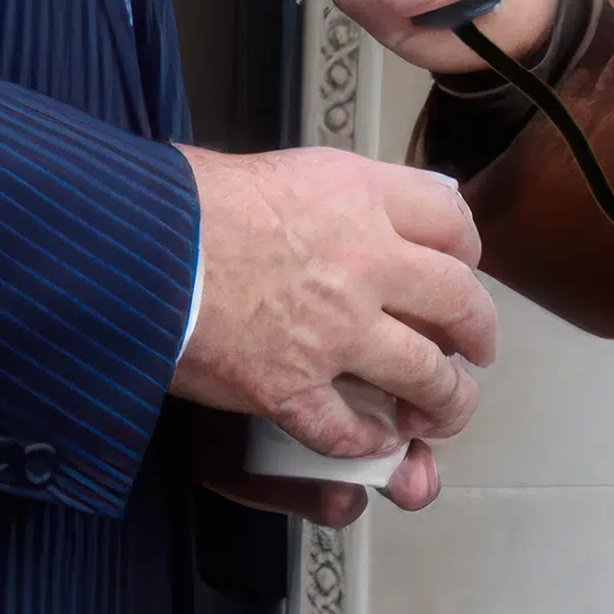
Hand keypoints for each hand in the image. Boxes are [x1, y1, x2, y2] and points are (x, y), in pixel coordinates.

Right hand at [168, 145, 490, 513]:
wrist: (135, 245)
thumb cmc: (186, 201)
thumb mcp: (281, 168)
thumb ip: (332, 194)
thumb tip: (355, 205)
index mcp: (360, 198)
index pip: (451, 219)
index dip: (468, 250)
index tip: (465, 267)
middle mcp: (364, 262)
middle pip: (459, 302)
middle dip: (478, 333)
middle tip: (476, 349)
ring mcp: (334, 330)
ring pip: (425, 375)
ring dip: (445, 401)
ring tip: (442, 411)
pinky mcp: (291, 386)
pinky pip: (348, 429)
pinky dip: (366, 445)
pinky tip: (370, 445)